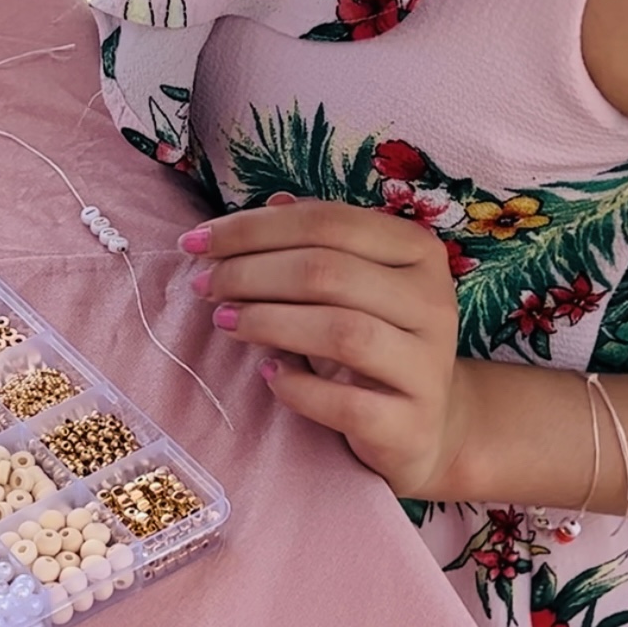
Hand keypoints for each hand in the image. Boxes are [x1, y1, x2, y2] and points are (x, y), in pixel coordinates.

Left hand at [186, 197, 469, 497]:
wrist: (423, 424)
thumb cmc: (371, 335)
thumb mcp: (346, 282)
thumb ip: (313, 239)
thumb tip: (271, 203)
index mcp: (416, 249)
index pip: (326, 221)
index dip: (252, 227)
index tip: (195, 242)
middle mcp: (432, 301)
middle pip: (327, 272)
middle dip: (250, 273)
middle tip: (203, 285)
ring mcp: (428, 365)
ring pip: (341, 331)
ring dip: (268, 322)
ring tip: (223, 320)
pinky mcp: (412, 423)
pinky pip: (347, 403)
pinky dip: (298, 387)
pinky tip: (268, 375)